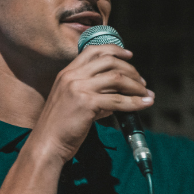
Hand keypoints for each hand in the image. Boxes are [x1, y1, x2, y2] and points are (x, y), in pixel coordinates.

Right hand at [30, 44, 153, 164]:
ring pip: (117, 78)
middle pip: (109, 61)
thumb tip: (116, 94)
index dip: (114, 50)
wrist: (47, 143)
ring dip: (136, 85)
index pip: (93, 51)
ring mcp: (78, 88)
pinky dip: (135, 102)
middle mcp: (71, 76)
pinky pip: (118, 100)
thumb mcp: (70, 101)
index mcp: (66, 73)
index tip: (129, 55)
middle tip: (142, 82)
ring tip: (146, 94)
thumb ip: (91, 93)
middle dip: (131, 70)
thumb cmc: (59, 126)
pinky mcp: (87, 103)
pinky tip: (144, 104)